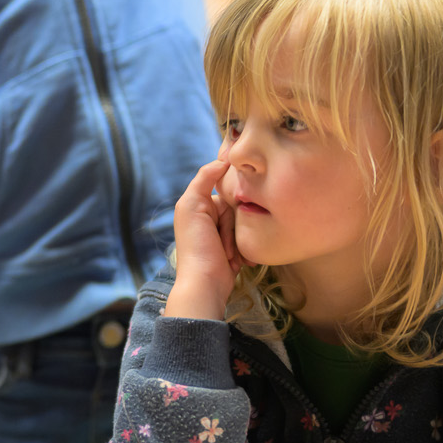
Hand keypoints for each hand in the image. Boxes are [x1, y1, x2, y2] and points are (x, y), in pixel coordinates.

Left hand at [163, 159, 244, 322]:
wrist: (205, 283)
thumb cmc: (196, 245)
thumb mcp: (192, 205)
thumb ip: (204, 178)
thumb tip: (223, 159)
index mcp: (199, 205)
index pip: (226, 193)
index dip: (228, 205)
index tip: (221, 219)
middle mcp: (210, 218)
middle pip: (238, 210)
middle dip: (233, 228)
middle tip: (222, 244)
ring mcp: (223, 235)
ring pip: (246, 225)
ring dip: (239, 242)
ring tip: (229, 256)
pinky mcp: (235, 251)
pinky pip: (250, 241)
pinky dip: (246, 251)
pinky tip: (240, 261)